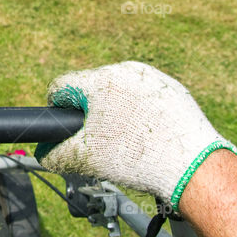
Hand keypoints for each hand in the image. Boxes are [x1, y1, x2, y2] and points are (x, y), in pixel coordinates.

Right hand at [35, 61, 236, 210]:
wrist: (192, 166)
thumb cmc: (138, 160)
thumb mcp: (87, 159)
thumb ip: (56, 153)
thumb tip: (44, 153)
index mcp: (100, 81)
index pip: (62, 87)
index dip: (57, 109)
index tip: (65, 127)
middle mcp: (125, 70)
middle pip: (91, 89)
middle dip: (90, 113)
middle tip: (99, 141)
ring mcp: (151, 77)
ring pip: (119, 92)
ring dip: (115, 112)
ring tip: (127, 142)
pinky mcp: (171, 88)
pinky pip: (144, 96)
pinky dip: (140, 113)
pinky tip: (147, 137)